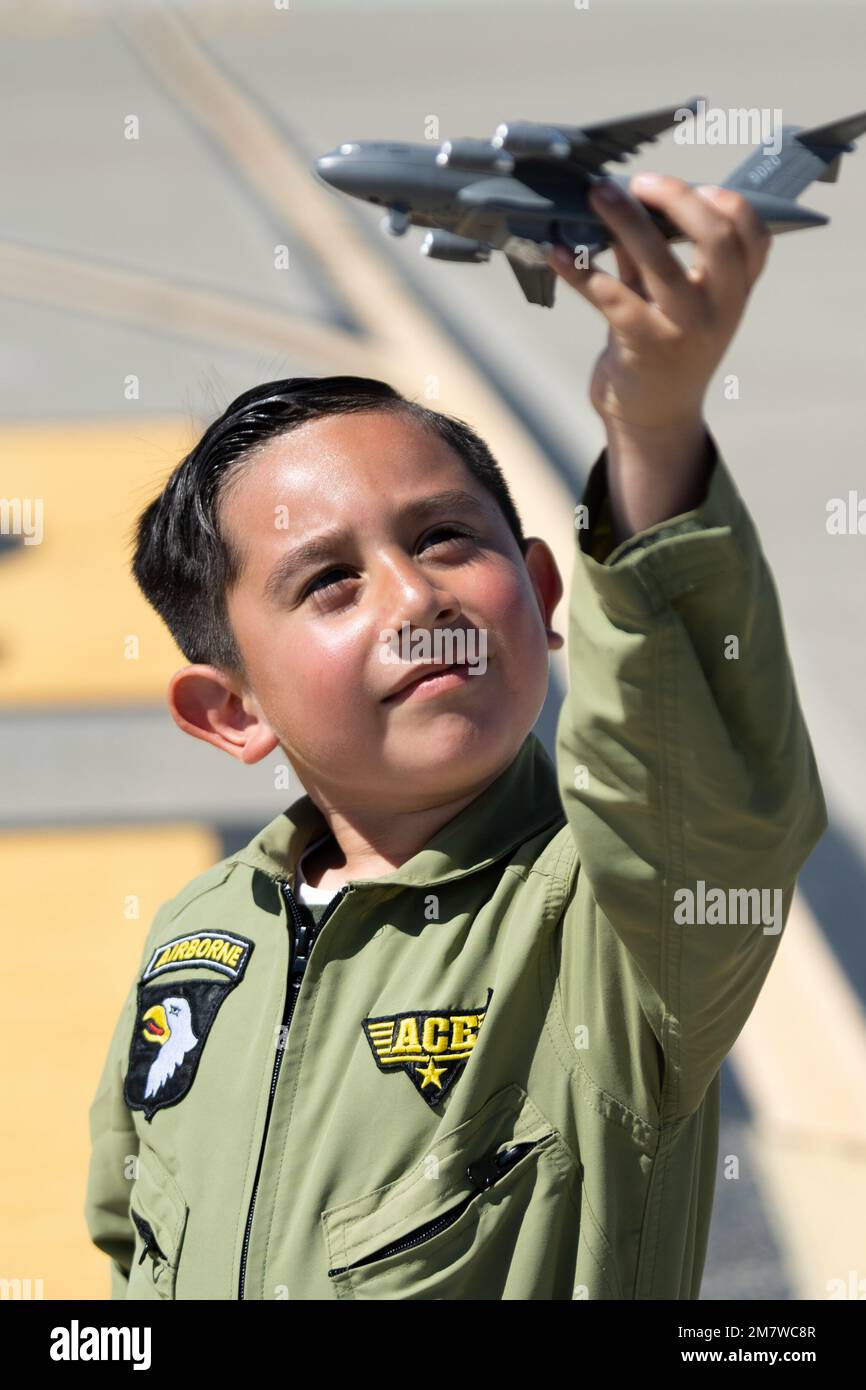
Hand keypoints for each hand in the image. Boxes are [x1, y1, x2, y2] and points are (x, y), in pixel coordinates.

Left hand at [546, 172, 771, 432]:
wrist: (654, 420)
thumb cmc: (664, 352)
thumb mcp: (673, 302)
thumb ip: (656, 256)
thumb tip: (624, 202)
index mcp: (734, 294)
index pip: (755, 238)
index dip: (732, 204)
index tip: (698, 186)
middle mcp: (718, 310)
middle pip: (715, 239)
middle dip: (677, 199)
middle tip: (639, 181)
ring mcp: (684, 330)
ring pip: (661, 263)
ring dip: (626, 221)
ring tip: (597, 194)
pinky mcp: (644, 346)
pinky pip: (611, 298)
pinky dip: (581, 272)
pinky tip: (558, 254)